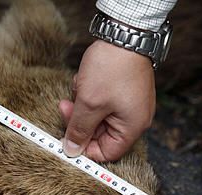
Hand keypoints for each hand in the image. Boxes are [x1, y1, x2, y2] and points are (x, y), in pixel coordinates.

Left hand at [60, 40, 155, 161]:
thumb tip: (72, 150)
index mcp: (132, 127)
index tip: (67, 139)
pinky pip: (101, 102)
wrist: (123, 34)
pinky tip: (86, 80)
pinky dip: (89, 94)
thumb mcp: (89, 103)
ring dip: (83, 105)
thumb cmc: (112, 68)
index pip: (107, 153)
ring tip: (81, 85)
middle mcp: (135, 119)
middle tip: (65, 106)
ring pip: (97, 117)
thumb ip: (79, 130)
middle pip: (100, 134)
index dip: (85, 148)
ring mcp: (130, 104)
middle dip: (80, 120)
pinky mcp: (123, 91)